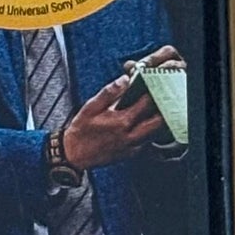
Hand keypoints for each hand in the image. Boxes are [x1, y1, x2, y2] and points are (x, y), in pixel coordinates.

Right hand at [61, 45, 182, 168]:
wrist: (75, 154)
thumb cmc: (81, 130)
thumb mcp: (91, 107)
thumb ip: (109, 92)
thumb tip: (124, 80)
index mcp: (121, 121)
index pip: (146, 104)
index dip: (151, 93)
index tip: (151, 86)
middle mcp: (130, 135)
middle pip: (158, 121)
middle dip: (160, 109)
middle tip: (157, 100)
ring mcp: (132, 146)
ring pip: (155, 133)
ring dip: (156, 122)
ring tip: (151, 112)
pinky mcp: (131, 154)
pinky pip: (147, 143)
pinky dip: (147, 133)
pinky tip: (140, 126)